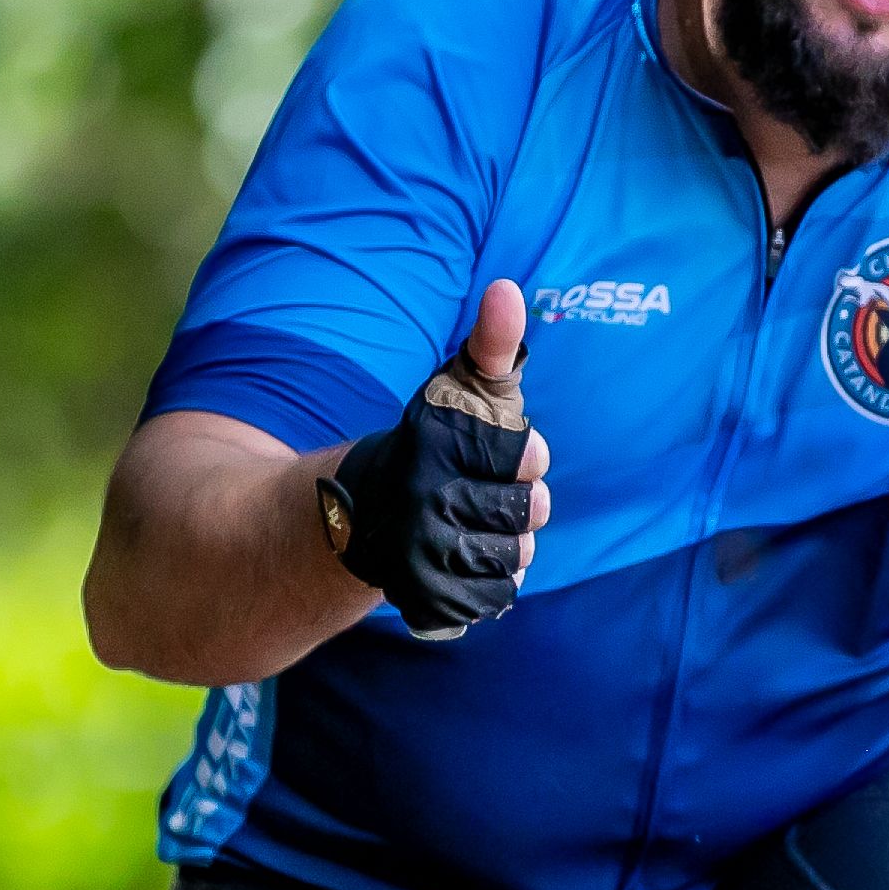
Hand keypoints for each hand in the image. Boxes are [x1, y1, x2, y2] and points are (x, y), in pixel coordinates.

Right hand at [321, 281, 554, 633]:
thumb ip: (492, 344)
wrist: (358, 516)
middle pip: (530, 512)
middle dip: (520, 503)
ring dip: (508, 544)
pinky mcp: (422, 599)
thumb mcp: (460, 389)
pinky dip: (491, 581)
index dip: (525, 459)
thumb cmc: (434, 444)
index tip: (498, 456)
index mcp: (431, 443)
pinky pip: (498, 597)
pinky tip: (463, 560)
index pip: (530, 457)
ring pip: (518, 557)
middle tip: (484, 494)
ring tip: (473, 526)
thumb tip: (506, 290)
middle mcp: (420, 499)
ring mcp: (419, 555)